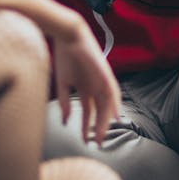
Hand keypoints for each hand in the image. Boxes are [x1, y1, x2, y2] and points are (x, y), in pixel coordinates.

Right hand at [51, 19, 121, 146]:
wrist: (68, 36)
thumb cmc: (64, 56)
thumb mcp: (62, 83)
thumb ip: (64, 102)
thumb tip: (65, 121)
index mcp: (84, 89)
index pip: (88, 112)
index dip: (87, 126)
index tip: (85, 140)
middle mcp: (94, 87)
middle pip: (99, 111)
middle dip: (98, 128)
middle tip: (97, 143)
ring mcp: (101, 80)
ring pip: (107, 104)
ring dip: (106, 119)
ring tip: (104, 134)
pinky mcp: (105, 73)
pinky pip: (113, 90)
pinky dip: (115, 102)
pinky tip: (116, 114)